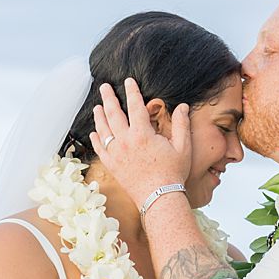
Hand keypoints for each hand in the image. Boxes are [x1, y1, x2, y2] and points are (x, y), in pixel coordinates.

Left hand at [90, 78, 191, 206]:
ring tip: (97, 106)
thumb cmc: (173, 173)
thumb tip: (183, 106)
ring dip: (99, 116)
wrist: (159, 198)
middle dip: (108, 98)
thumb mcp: (183, 147)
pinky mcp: (112, 166)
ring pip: (103, 129)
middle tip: (104, 87)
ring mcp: (116, 154)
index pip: (134, 106)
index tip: (128, 81)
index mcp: (142, 134)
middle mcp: (125, 141)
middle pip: (113, 114)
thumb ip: (181, 124)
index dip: (131, 91)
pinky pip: (100, 149)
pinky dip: (96, 139)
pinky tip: (94, 132)